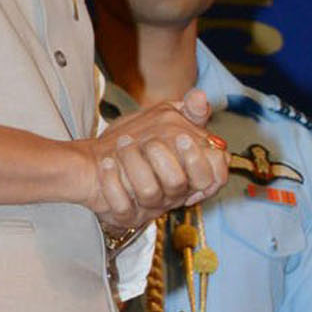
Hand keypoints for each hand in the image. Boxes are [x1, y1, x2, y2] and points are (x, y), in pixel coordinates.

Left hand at [87, 89, 228, 229]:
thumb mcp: (166, 120)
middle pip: (179, 184)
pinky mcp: (125, 215)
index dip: (200, 160)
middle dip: (165, 159)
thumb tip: (199, 96)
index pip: (213, 177)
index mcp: (190, 176)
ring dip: (134, 163)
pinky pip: (121, 206)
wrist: (98, 166)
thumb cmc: (138, 142)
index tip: (183, 138)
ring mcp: (149, 207)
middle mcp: (173, 194)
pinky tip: (106, 162)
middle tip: (152, 141)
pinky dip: (112, 182)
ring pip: (149, 193)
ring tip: (122, 143)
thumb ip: (190, 112)